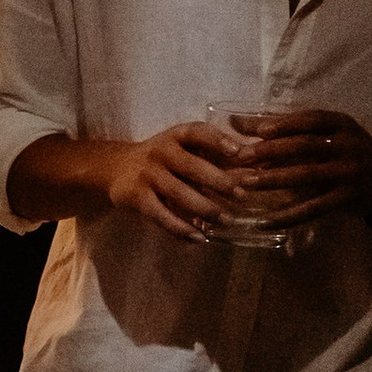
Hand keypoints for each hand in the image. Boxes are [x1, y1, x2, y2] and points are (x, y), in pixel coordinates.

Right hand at [101, 119, 259, 240]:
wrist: (116, 167)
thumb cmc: (163, 158)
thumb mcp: (182, 147)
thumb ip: (213, 155)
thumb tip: (255, 167)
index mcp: (176, 136)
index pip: (198, 133)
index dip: (218, 140)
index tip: (238, 152)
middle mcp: (161, 152)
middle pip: (192, 166)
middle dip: (219, 182)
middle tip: (242, 197)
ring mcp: (148, 175)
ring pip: (179, 194)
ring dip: (205, 209)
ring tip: (226, 221)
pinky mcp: (138, 198)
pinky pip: (162, 216)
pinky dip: (181, 229)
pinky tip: (199, 238)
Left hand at [218, 107, 371, 227]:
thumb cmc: (345, 149)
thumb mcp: (327, 132)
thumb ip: (288, 127)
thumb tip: (237, 123)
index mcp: (340, 124)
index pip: (311, 120)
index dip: (284, 124)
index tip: (259, 130)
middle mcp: (346, 146)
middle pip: (305, 146)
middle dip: (271, 151)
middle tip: (242, 157)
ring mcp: (347, 173)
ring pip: (306, 176)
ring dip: (273, 180)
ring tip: (245, 183)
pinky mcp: (345, 199)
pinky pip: (312, 209)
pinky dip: (287, 216)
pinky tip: (264, 221)